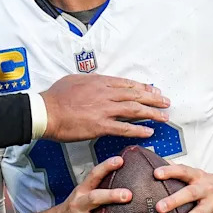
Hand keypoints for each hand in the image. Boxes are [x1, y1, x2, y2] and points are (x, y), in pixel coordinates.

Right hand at [40, 74, 169, 142]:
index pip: (127, 84)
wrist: (46, 111)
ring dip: (152, 113)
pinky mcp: (100, 126)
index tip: (154, 90)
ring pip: (134, 110)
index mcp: (99, 82)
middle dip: (153, 99)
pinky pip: (124, 128)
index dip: (143, 88)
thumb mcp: (74, 80)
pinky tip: (149, 132)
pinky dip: (139, 130)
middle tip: (166, 102)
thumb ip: (90, 82)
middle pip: (136, 96)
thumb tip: (98, 83)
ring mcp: (104, 110)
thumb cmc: (55, 97)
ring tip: (164, 116)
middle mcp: (105, 94)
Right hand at [42, 157, 131, 212]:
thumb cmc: (75, 211)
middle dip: (111, 196)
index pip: (94, 175)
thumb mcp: (83, 197)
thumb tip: (131, 184)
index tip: (121, 160)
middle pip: (94, 198)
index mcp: (82, 192)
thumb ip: (101, 192)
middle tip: (128, 195)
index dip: (106, 166)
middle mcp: (78, 205)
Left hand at [154, 164, 212, 212]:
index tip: (156, 174)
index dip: (170, 171)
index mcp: (199, 177)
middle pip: (190, 194)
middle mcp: (206, 190)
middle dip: (174, 200)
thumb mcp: (198, 174)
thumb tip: (156, 160)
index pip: (183, 171)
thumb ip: (178, 170)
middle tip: (159, 207)